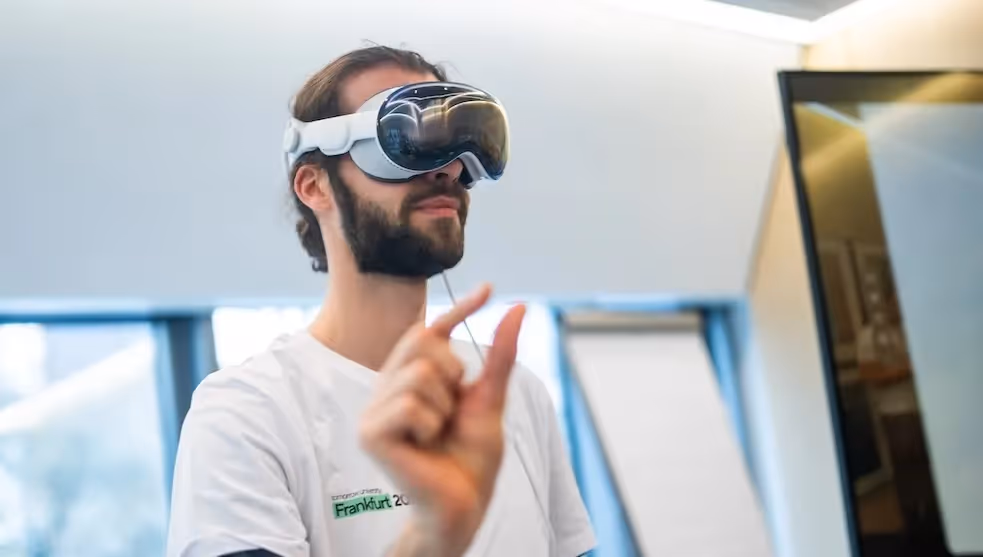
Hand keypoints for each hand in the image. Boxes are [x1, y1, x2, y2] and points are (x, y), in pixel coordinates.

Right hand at [359, 284, 525, 556]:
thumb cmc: (471, 456)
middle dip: (452, 372)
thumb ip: (499, 355)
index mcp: (410, 376)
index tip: (491, 289)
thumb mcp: (490, 397)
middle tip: (453, 409)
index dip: (459, 308)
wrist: (464, 503)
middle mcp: (387, 387)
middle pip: (421, 341)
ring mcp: (374, 409)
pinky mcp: (370, 432)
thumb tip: (517, 308)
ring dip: (444, 405)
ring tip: (439, 432)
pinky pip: (409, 405)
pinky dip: (431, 424)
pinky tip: (425, 444)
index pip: (430, 330)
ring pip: (419, 373)